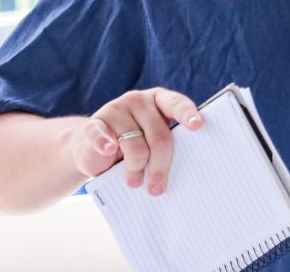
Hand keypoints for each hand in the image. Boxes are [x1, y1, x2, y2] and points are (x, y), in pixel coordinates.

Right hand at [71, 88, 203, 195]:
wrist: (92, 149)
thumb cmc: (133, 146)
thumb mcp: (152, 141)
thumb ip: (166, 144)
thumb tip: (188, 167)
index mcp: (159, 100)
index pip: (177, 103)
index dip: (187, 114)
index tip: (197, 126)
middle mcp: (138, 100)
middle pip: (159, 135)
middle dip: (161, 166)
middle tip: (157, 189)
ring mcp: (115, 109)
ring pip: (135, 145)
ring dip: (135, 169)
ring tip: (134, 182)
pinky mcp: (94, 123)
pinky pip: (102, 136)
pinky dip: (106, 144)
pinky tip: (110, 151)